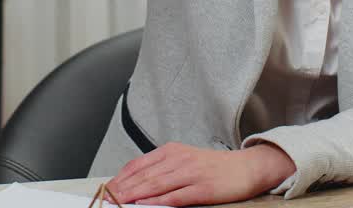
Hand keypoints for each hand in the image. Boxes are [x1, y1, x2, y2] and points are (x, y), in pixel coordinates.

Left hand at [105, 143, 295, 206]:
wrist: (247, 168)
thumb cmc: (214, 167)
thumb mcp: (185, 161)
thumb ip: (162, 170)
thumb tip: (137, 184)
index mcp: (172, 151)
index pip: (138, 164)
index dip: (120, 178)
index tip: (106, 189)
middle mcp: (179, 159)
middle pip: (144, 175)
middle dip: (122, 189)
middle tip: (106, 198)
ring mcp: (191, 173)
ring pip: (156, 185)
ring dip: (135, 195)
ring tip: (119, 202)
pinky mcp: (203, 188)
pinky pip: (176, 196)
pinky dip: (159, 201)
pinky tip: (146, 206)